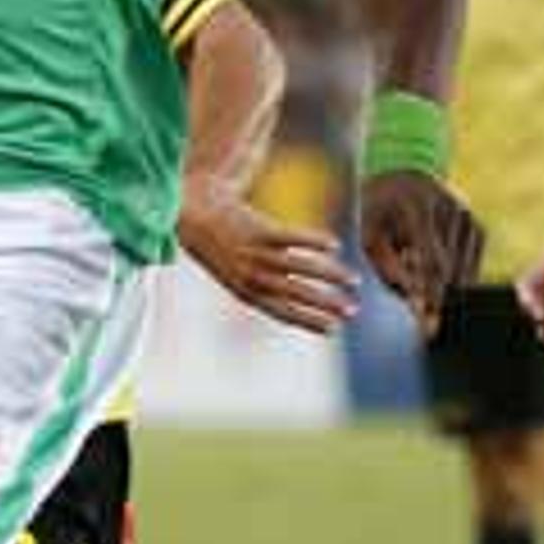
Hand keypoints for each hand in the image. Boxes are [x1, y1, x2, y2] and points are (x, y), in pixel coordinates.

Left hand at [179, 180, 359, 333]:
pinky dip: (314, 242)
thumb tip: (291, 296)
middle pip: (297, 294)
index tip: (334, 329)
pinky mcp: (258, 229)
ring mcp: (255, 254)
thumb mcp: (235, 274)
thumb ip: (262, 286)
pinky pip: (292, 238)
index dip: (309, 322)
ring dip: (330, 276)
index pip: (284, 313)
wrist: (190, 214)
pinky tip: (335, 247)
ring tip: (353, 280)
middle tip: (353, 311)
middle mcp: (252, 277)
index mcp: (246, 292)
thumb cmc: (216, 245)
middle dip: (327, 305)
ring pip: (300, 268)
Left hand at [358, 168, 482, 334]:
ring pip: (461, 271)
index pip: (431, 261)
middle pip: (449, 270)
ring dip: (444, 289)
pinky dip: (455, 278)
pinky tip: (437, 276)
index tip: (427, 323)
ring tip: (424, 291)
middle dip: (438, 300)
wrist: (402, 172)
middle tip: (429, 329)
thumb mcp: (368, 234)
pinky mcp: (478, 226)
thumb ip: (387, 267)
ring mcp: (468, 217)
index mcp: (418, 207)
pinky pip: (470, 266)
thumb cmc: (378, 209)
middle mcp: (450, 209)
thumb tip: (412, 298)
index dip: (431, 294)